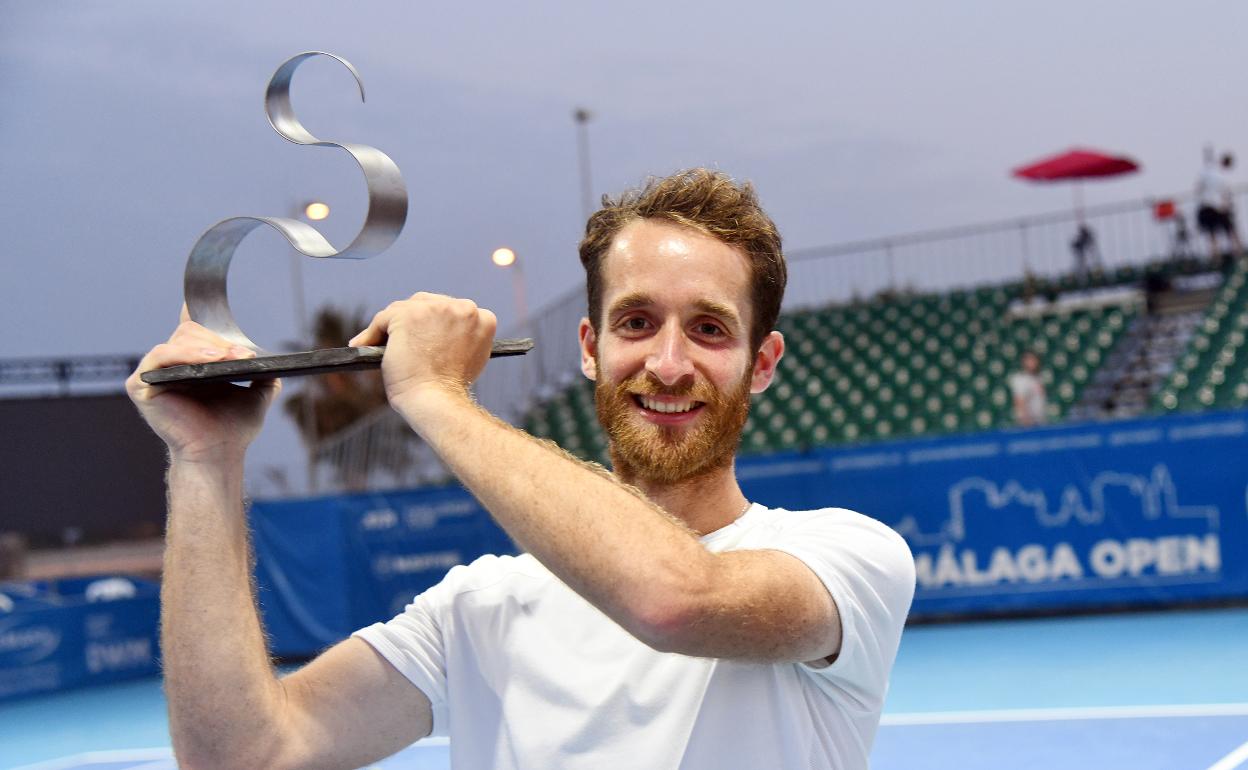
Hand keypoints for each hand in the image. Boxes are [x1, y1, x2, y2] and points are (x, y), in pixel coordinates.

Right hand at [126, 306, 280, 463]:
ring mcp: (154, 373)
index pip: (191, 326)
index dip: (198, 311)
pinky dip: (186, 354)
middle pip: (191, 330)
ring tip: (233, 358)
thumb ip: (263, 372)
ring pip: (180, 340)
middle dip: (221, 340)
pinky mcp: (140, 385)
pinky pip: (161, 356)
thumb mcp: (257, 393)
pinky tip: (209, 359)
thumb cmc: (233, 428)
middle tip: (244, 355)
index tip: (213, 296)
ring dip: (210, 347)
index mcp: (192, 362)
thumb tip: (274, 359)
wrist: (220, 453)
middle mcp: (170, 364)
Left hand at [349, 292, 496, 418]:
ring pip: (405, 309)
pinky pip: (384, 319)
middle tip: (401, 339)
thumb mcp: (467, 357)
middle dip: (413, 320)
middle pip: (428, 303)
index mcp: (482, 318)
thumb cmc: (449, 389)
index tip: (426, 336)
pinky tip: (364, 343)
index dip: (436, 323)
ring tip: (379, 343)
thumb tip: (435, 335)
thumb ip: (458, 339)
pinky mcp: (408, 316)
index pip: (452, 311)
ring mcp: (434, 309)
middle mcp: (462, 308)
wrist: (437, 401)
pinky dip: (372, 333)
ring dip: (391, 325)